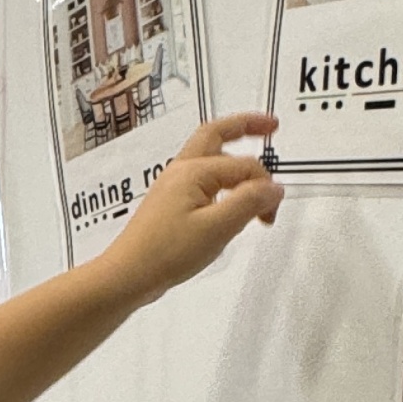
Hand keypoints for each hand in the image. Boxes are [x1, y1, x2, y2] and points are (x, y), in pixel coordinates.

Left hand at [97, 111, 282, 308]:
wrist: (128, 275)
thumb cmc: (166, 253)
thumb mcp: (217, 228)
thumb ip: (249, 202)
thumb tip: (275, 188)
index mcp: (194, 171)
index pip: (243, 167)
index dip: (265, 186)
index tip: (272, 213)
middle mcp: (181, 171)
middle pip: (216, 135)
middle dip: (245, 127)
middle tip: (271, 126)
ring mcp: (173, 186)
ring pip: (209, 158)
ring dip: (234, 157)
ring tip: (254, 168)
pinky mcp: (170, 204)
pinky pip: (201, 180)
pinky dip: (222, 180)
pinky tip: (229, 197)